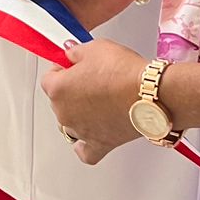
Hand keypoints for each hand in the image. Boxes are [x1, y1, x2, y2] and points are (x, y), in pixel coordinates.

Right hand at [9, 0, 140, 30]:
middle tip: (9, 19)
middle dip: (17, 15)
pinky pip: (58, 34)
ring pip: (39, 24)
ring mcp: (60, 11)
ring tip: (24, 31)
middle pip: (25, 9)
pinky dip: (50, 39)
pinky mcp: (74, 25)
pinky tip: (44, 39)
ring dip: (32, 28)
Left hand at [40, 39, 147, 164]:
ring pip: (68, 125)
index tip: (73, 66)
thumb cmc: (124, 73)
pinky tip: (89, 136)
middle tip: (92, 80)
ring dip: (77, 114)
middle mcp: (64, 113)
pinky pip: (85, 152)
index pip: (49, 77)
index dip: (63, 69)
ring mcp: (81, 131)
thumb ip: (75, 52)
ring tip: (95, 102)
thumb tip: (70, 55)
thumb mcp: (95, 48)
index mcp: (58, 89)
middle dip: (72, 90)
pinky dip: (85, 145)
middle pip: (59, 101)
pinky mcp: (100, 144)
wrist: (150, 94)